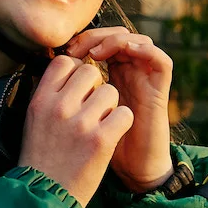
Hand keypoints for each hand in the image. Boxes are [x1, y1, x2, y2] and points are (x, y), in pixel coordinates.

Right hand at [18, 55, 133, 206]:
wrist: (47, 195)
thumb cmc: (42, 157)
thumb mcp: (34, 120)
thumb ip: (49, 94)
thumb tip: (68, 69)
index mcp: (41, 100)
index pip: (64, 62)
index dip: (76, 71)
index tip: (78, 87)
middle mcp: (59, 107)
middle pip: (90, 72)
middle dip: (95, 87)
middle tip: (92, 107)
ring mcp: (81, 123)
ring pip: (110, 91)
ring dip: (110, 106)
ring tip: (101, 124)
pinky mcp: (101, 139)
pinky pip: (124, 113)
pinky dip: (122, 123)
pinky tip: (112, 134)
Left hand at [62, 28, 173, 192]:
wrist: (131, 171)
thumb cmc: (100, 146)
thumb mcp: (78, 116)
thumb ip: (69, 93)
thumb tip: (45, 73)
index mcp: (111, 74)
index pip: (100, 41)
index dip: (83, 39)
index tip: (65, 51)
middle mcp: (130, 73)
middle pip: (117, 35)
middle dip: (96, 37)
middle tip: (76, 48)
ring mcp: (146, 80)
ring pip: (139, 40)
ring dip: (115, 40)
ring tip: (95, 52)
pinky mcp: (160, 91)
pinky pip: (161, 61)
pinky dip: (144, 50)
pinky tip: (124, 52)